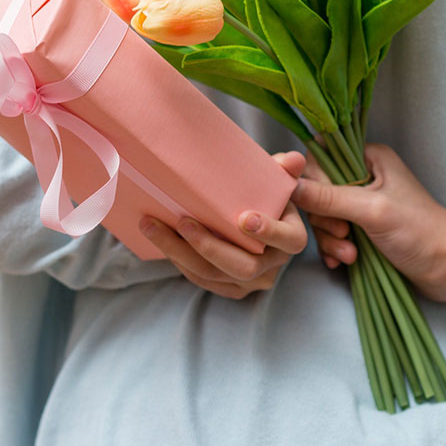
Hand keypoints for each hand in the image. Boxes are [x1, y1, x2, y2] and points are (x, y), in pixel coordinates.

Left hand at [139, 151, 308, 298]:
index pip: (289, 240)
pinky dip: (179, 261)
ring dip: (180, 252)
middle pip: (244, 267)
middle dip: (209, 246)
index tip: (243, 218)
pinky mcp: (229, 287)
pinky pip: (201, 280)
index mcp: (292, 237)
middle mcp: (273, 264)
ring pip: (214, 275)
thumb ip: (283, 170)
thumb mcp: (274, 181)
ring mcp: (251, 280)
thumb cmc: (261, 195)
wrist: (248, 216)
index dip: (269, 232)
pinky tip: (160, 240)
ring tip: (152, 226)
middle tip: (182, 222)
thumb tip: (292, 159)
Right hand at [293, 143, 445, 300]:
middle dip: (325, 219)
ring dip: (330, 239)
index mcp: (369, 159)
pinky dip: (333, 249)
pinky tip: (343, 262)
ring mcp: (361, 205)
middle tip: (344, 234)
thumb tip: (290, 188)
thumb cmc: (420, 232)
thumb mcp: (372, 211)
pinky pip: (331, 235)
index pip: (320, 159)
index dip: (313, 183)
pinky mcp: (361, 229)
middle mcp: (363, 177)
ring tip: (350, 255)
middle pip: (317, 192)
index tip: (324, 206)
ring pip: (323, 217)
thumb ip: (329, 198)